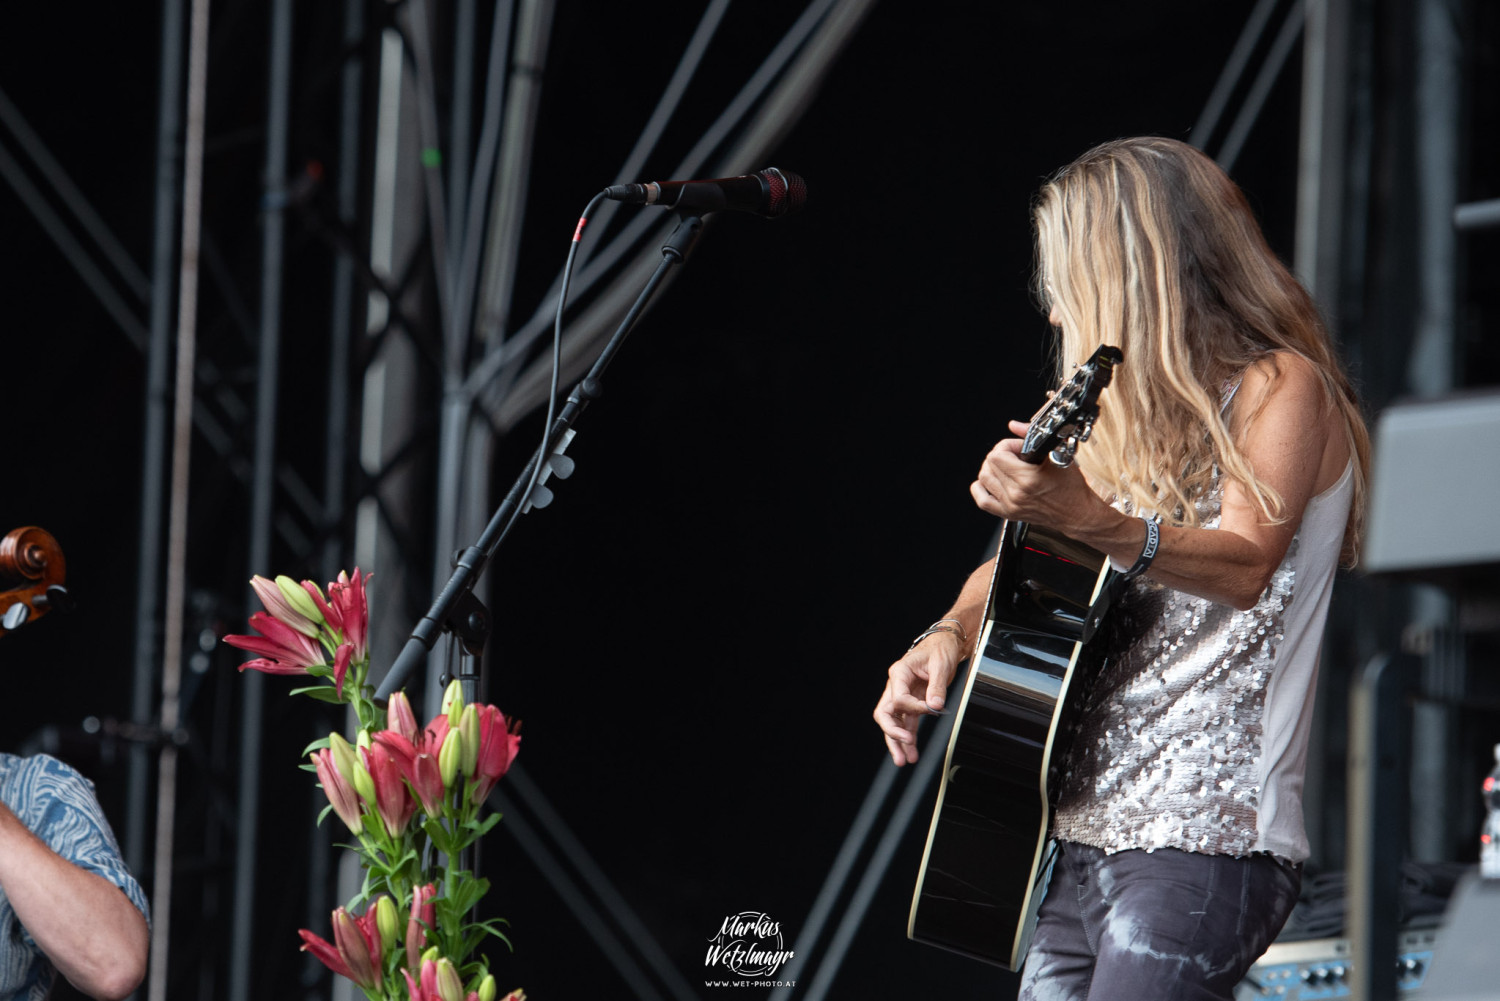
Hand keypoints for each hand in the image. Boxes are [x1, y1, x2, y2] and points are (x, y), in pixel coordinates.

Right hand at [873, 631, 963, 765]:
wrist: (944, 645)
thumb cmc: (940, 649)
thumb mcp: (941, 664)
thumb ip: (937, 686)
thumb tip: (935, 706)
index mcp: (899, 673)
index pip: (898, 698)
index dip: (913, 707)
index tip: (931, 710)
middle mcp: (896, 685)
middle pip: (885, 713)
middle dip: (892, 733)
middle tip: (904, 745)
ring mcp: (902, 696)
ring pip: (893, 722)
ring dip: (898, 742)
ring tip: (905, 760)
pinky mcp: (912, 703)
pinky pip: (906, 723)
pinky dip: (908, 737)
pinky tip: (912, 751)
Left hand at [969, 420, 1109, 532]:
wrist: (1077, 513)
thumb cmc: (1071, 487)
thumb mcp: (1058, 455)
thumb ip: (1031, 437)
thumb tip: (1014, 425)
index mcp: (1027, 479)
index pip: (998, 454)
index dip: (1008, 445)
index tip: (1020, 448)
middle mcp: (1016, 493)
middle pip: (989, 464)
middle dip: (1002, 454)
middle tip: (1016, 456)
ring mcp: (1011, 505)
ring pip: (984, 478)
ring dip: (992, 468)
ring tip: (1007, 466)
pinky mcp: (1009, 514)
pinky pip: (983, 501)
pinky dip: (981, 488)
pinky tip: (991, 481)